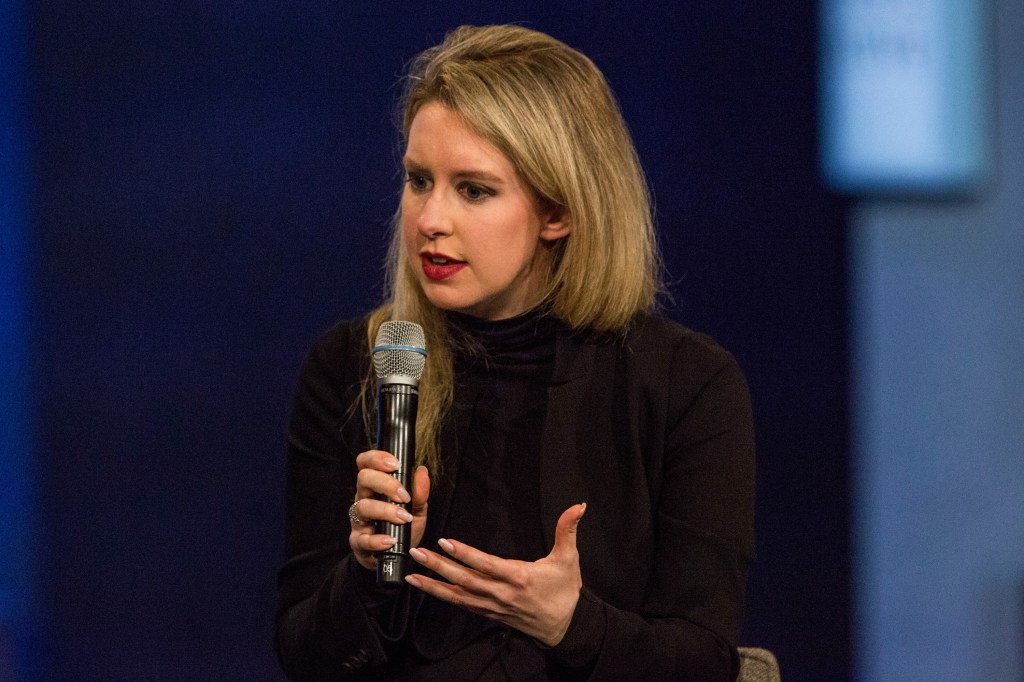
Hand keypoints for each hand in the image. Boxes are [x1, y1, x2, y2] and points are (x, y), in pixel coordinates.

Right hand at [348, 450, 430, 570]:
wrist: (395, 558)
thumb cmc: (403, 527)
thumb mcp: (417, 510)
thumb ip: (420, 493)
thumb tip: (422, 472)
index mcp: (375, 486)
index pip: (366, 463)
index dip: (377, 458)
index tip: (395, 465)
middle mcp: (363, 499)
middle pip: (363, 479)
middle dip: (385, 483)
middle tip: (404, 496)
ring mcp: (359, 520)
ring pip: (363, 507)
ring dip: (385, 511)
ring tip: (404, 518)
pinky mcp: (358, 542)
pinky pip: (362, 539)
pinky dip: (377, 539)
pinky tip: (390, 540)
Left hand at [405, 503, 585, 646]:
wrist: (564, 628)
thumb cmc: (565, 592)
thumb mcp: (569, 559)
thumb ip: (568, 530)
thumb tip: (577, 506)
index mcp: (519, 577)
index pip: (486, 564)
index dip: (465, 553)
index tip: (445, 541)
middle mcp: (502, 593)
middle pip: (465, 580)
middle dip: (439, 567)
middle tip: (417, 553)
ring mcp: (493, 606)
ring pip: (458, 596)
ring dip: (434, 586)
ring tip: (412, 575)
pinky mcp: (489, 613)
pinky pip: (462, 606)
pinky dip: (444, 598)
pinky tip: (428, 590)